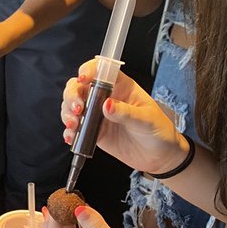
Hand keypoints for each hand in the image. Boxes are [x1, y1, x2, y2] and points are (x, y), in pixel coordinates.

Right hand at [61, 61, 187, 174]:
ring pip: (72, 105)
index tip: (83, 79)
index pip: (100, 70)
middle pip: (78, 86)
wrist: (159, 157)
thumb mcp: (147, 120)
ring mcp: (97, 114)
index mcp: (121, 86)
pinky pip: (74, 127)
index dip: (88, 70)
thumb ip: (126, 113)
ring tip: (73, 125)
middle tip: (77, 109)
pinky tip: (71, 137)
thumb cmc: (159, 131)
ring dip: (67, 113)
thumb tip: (106, 105)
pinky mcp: (92, 130)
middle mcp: (105, 97)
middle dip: (72, 95)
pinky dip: (69, 131)